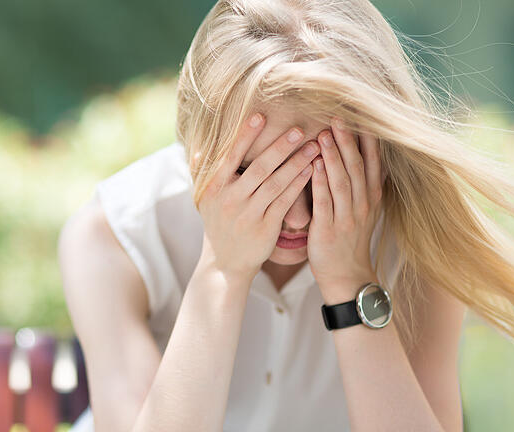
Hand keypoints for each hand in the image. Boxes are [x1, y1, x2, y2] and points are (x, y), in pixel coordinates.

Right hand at [195, 112, 320, 283]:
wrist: (225, 263)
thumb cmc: (218, 224)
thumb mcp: (204, 201)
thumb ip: (202, 174)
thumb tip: (199, 149)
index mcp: (214, 189)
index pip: (230, 157)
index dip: (245, 136)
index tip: (260, 116)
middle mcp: (230, 200)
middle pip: (258, 169)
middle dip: (280, 147)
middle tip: (299, 129)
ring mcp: (248, 215)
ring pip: (276, 184)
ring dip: (296, 164)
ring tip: (314, 147)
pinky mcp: (265, 228)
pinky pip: (285, 202)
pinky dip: (298, 185)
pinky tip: (311, 171)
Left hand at [307, 117, 386, 302]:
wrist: (346, 276)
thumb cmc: (348, 238)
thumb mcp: (363, 209)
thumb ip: (361, 183)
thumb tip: (361, 152)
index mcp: (371, 196)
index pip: (372, 161)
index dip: (366, 138)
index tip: (359, 114)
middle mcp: (363, 204)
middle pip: (357, 166)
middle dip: (348, 140)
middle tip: (338, 115)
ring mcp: (347, 217)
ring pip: (342, 181)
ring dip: (333, 156)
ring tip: (324, 133)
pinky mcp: (329, 230)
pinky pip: (325, 202)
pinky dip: (320, 182)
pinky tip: (313, 164)